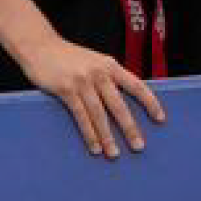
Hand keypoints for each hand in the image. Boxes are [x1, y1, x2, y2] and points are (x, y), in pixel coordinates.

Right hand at [14, 34, 166, 158]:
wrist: (39, 46)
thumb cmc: (68, 57)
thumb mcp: (94, 61)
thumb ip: (108, 78)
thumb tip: (123, 102)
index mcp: (110, 65)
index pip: (136, 85)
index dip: (150, 103)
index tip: (160, 119)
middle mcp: (99, 73)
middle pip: (119, 105)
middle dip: (130, 128)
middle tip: (138, 146)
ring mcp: (82, 81)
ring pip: (99, 114)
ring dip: (107, 137)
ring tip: (114, 154)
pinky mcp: (65, 89)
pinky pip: (80, 116)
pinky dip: (89, 133)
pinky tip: (94, 147)